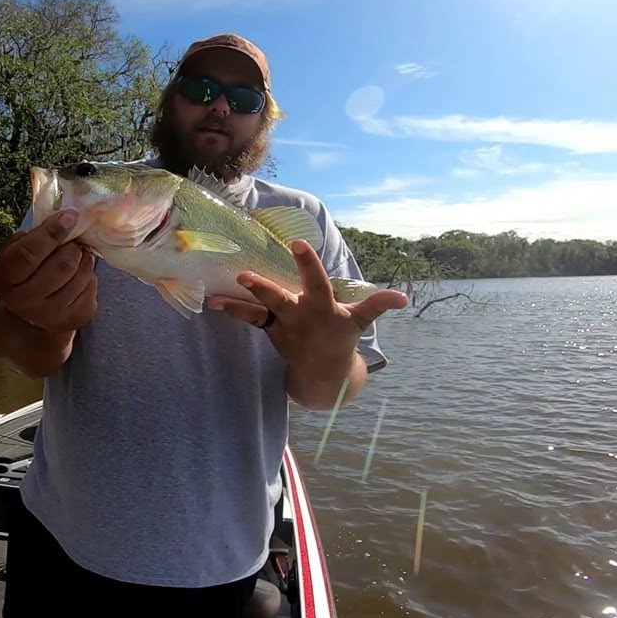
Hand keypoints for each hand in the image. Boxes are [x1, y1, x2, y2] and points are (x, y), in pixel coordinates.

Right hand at [0, 210, 98, 331]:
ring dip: (84, 259)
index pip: (28, 254)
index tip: (70, 217)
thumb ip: (33, 235)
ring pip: (81, 276)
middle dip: (72, 247)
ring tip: (77, 257)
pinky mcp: (74, 320)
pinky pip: (91, 287)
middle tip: (72, 243)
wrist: (33, 313)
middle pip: (62, 266)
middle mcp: (23, 302)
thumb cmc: (25, 272)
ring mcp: (50, 315)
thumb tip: (64, 217)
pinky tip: (79, 276)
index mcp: (3, 279)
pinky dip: (89, 275)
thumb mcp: (17, 252)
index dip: (51, 233)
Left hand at [207, 239, 408, 369]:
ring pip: (257, 312)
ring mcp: (282, 326)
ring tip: (216, 300)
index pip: (316, 282)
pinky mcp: (270, 330)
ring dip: (237, 305)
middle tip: (244, 276)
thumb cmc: (342, 337)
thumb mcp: (360, 321)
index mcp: (322, 308)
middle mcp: (299, 316)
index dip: (307, 263)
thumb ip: (378, 305)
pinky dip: (232, 311)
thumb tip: (404, 298)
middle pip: (279, 300)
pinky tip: (212, 303)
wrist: (324, 374)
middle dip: (263, 288)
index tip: (298, 243)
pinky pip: (249, 319)